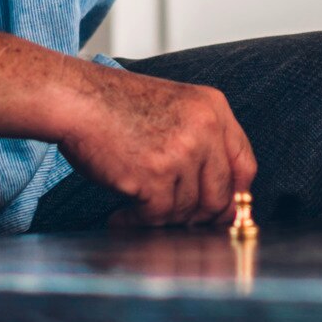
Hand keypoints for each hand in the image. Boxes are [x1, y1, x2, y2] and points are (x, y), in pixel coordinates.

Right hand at [52, 63, 256, 225]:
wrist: (76, 99)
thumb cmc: (115, 106)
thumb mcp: (174, 108)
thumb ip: (202, 143)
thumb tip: (221, 200)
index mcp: (214, 108)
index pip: (245, 165)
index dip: (234, 195)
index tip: (220, 212)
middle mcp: (205, 128)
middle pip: (221, 195)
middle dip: (198, 216)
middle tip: (172, 220)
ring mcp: (182, 151)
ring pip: (188, 210)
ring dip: (162, 219)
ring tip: (138, 213)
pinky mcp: (155, 174)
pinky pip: (158, 216)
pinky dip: (138, 222)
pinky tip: (121, 216)